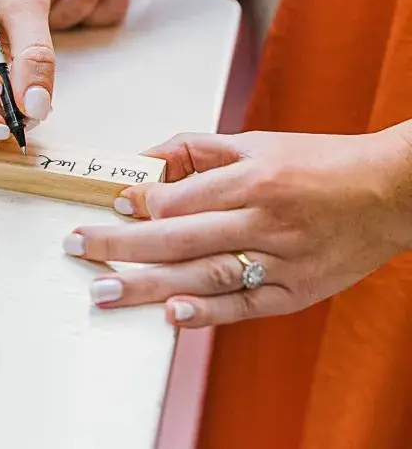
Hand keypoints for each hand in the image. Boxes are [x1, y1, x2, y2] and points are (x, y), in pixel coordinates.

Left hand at [62, 129, 411, 327]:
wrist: (392, 192)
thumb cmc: (320, 163)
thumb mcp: (257, 142)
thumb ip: (197, 149)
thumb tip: (143, 157)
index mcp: (255, 179)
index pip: (181, 198)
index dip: (140, 203)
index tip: (111, 206)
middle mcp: (266, 220)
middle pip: (180, 237)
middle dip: (121, 244)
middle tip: (78, 246)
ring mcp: (283, 260)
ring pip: (204, 275)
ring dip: (148, 286)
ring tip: (104, 292)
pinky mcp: (297, 292)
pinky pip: (245, 306)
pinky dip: (207, 312)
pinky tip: (171, 314)